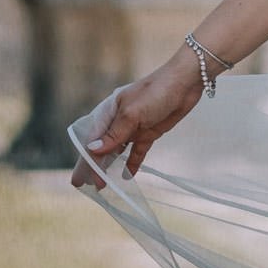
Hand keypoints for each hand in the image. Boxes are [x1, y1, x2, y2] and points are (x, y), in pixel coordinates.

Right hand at [69, 55, 201, 187]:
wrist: (186, 81)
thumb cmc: (156, 91)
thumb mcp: (133, 113)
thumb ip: (114, 134)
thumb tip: (92, 150)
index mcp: (110, 111)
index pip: (94, 141)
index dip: (88, 161)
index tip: (85, 181)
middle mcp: (119, 120)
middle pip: (102, 147)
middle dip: (92, 165)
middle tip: (81, 185)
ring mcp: (134, 127)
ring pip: (117, 151)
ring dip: (109, 166)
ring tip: (102, 185)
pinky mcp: (149, 132)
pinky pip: (137, 152)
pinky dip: (131, 164)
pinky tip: (127, 176)